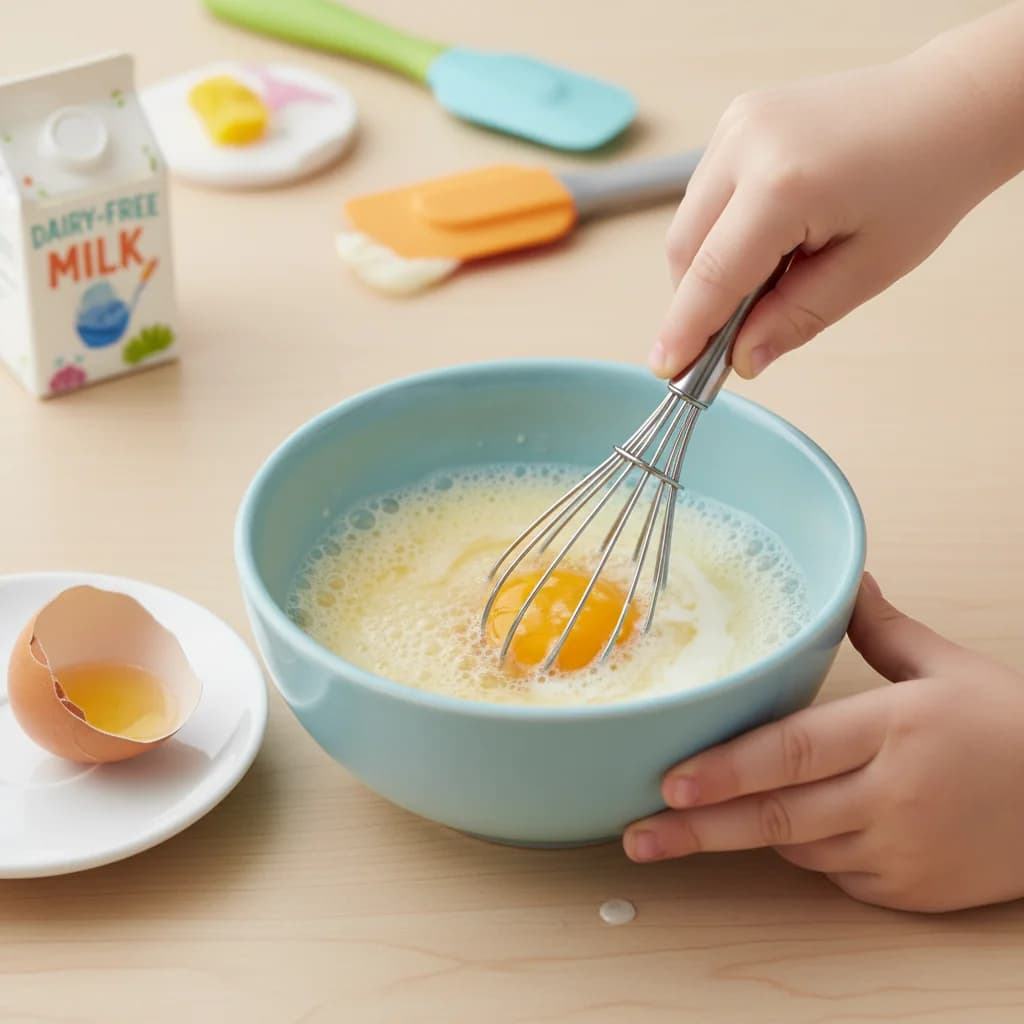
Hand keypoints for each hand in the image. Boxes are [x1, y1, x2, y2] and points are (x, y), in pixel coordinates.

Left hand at [623, 574, 1023, 912]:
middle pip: (778, 815)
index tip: (668, 778)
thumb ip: (882, 627)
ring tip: (702, 816)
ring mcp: (901, 851)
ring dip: (751, 829)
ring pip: (797, 845)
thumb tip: (848, 578)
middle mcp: (892, 794)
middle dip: (699, 827)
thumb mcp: (946, 665)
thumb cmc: (1013, 727)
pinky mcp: (910, 892)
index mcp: (894, 728)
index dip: (725, 769)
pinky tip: (799, 826)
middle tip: (638, 833)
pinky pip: (835, 874)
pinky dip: (807, 851)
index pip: (792, 751)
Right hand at [649, 22, 1023, 381]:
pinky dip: (719, 231)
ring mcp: (737, 124)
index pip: (712, 274)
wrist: (949, 107)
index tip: (667, 368)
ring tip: (770, 278)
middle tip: (727, 340)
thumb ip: (795, 318)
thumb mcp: (867, 270)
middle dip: (697, 301)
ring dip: (708, 266)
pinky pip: (705, 195)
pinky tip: (766, 240)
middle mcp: (747, 143)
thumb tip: (740, 359)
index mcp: (784, 183)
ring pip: (689, 223)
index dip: (685, 329)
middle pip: (685, 249)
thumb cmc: (924, 182)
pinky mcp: (737, 119)